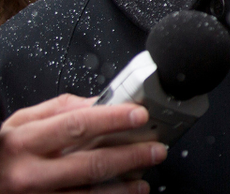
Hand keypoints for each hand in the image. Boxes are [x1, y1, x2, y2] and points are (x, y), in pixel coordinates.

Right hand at [0, 94, 166, 192]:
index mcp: (24, 142)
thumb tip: (100, 102)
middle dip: (130, 156)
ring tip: (144, 181)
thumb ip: (59, 109)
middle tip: (156, 149)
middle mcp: (30, 173)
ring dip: (122, 188)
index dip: (112, 119)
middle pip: (90, 164)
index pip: (76, 125)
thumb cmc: (4, 151)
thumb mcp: (20, 123)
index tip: (140, 114)